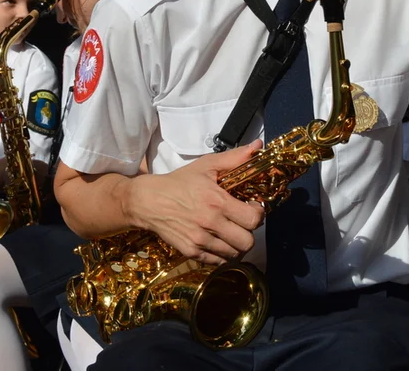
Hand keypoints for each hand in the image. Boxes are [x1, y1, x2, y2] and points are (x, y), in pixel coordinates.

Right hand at [127, 139, 265, 265]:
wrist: (149, 201)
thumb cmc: (180, 182)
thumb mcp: (207, 165)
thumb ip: (235, 157)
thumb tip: (259, 146)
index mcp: (217, 201)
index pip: (253, 219)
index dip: (257, 214)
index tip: (251, 207)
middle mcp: (210, 223)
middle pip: (247, 242)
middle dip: (249, 231)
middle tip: (242, 222)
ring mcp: (200, 241)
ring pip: (234, 254)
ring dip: (236, 243)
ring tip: (230, 232)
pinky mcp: (191, 252)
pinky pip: (218, 261)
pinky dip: (222, 254)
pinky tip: (218, 241)